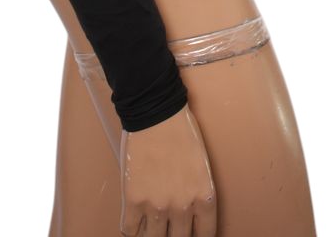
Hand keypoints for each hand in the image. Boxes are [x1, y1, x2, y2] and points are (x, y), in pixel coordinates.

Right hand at [119, 103, 216, 236]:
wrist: (155, 111)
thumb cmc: (181, 130)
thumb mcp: (201, 164)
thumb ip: (197, 192)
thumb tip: (190, 211)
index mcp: (204, 196)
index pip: (206, 234)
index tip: (192, 234)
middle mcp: (182, 206)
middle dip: (175, 235)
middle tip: (169, 228)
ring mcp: (157, 205)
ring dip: (152, 234)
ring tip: (150, 225)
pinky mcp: (134, 200)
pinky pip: (129, 231)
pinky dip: (131, 229)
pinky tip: (134, 222)